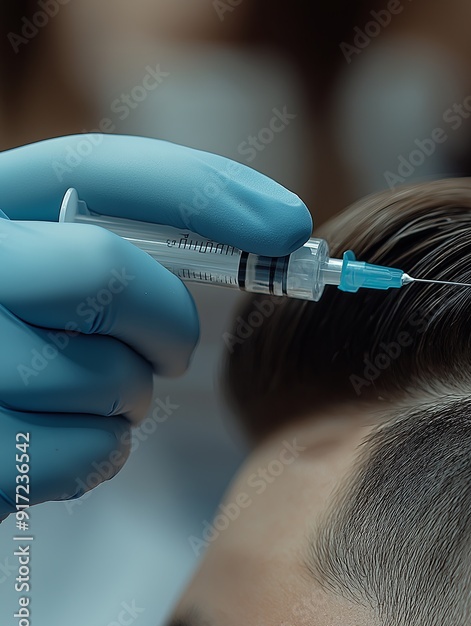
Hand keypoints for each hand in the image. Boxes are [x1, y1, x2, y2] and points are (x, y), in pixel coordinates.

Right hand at [0, 134, 311, 518]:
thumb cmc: (20, 354)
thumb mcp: (50, 281)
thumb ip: (127, 247)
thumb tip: (283, 230)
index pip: (90, 169)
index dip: (200, 188)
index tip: (288, 224)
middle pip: (103, 270)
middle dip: (167, 321)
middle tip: (172, 353)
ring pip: (103, 375)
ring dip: (127, 399)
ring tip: (85, 401)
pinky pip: (81, 452)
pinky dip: (94, 456)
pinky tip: (55, 443)